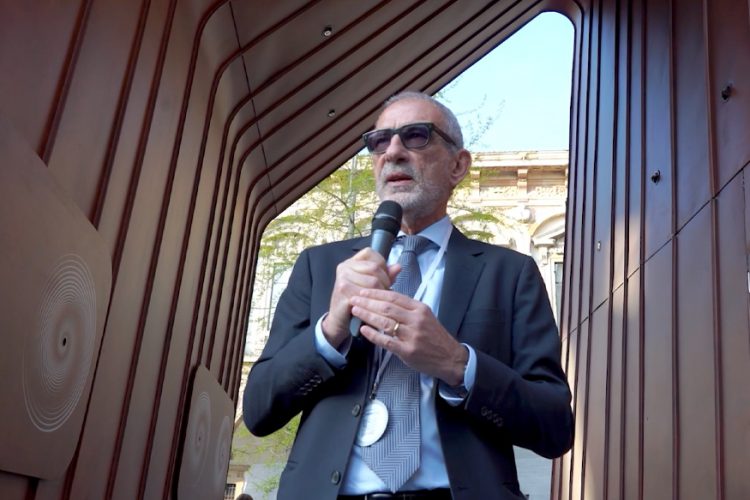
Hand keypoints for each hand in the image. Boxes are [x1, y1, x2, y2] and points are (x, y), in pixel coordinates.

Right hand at [321, 248, 399, 347]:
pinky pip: (367, 295)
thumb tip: (398, 267)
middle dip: (385, 280)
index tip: (385, 275)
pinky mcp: (344, 293)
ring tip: (381, 299)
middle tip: (386, 291)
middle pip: (374, 267)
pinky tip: (376, 305)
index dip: (381, 263)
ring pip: (373, 281)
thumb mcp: (370, 284)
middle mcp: (344, 268)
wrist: (339, 319)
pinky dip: (375, 301)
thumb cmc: (356, 300)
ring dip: (382, 292)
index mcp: (350, 262)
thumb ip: (384, 274)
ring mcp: (342, 280)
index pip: (369, 252)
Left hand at [351, 288, 467, 385]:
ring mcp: (412, 335)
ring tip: (355, 311)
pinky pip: (386, 341)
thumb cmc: (435, 337)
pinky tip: (363, 330)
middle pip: (387, 307)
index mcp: (420, 309)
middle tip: (354, 299)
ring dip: (367, 315)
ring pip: (385, 322)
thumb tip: (385, 300)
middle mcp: (416, 320)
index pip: (394, 297)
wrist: (449, 358)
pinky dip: (373, 334)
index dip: (376, 293)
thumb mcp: (425, 316)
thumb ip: (407, 308)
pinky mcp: (407, 350)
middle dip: (367, 302)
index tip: (363, 292)